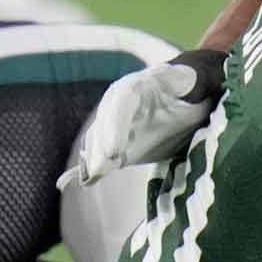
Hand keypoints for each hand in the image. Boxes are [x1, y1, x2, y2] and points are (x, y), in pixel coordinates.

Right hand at [57, 51, 224, 188]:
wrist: (181, 97)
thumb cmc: (188, 89)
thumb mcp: (193, 81)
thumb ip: (190, 81)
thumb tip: (187, 77)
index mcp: (137, 86)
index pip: (122, 103)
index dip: (116, 127)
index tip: (116, 151)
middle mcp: (117, 104)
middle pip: (105, 124)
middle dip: (101, 146)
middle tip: (102, 168)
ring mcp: (113, 124)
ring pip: (98, 140)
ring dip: (94, 159)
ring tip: (93, 177)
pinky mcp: (115, 144)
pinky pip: (95, 155)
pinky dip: (84, 169)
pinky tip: (69, 183)